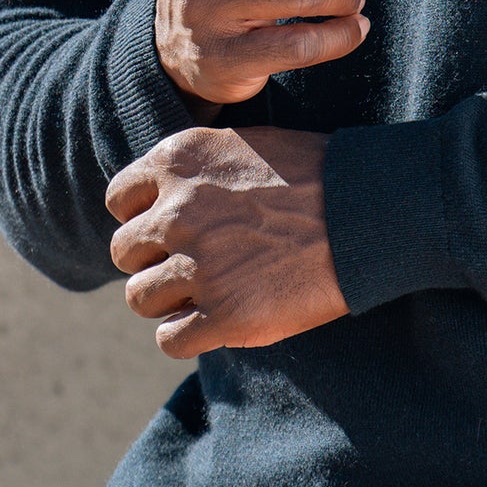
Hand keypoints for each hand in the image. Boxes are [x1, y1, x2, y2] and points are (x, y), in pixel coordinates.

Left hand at [106, 124, 345, 355]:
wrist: (367, 213)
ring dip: (166, 301)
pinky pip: (170, 340)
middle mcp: (178, 211)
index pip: (120, 199)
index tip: (167, 229)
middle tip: (189, 265)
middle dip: (151, 261)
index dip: (141, 217)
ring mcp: (200, 266)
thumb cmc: (314, 175)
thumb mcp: (243, 146)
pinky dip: (186, 336)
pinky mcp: (225, 316)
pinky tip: (214, 322)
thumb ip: (192, 172)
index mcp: (179, 161)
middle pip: (125, 252)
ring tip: (204, 294)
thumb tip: (156, 203)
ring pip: (140, 299)